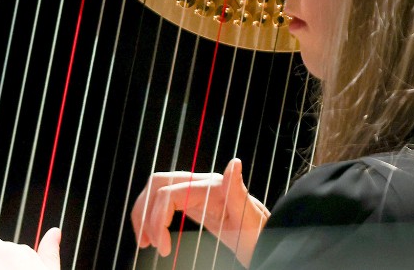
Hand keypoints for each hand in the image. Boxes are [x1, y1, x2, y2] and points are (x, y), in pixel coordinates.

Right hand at [131, 158, 268, 267]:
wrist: (270, 240)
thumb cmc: (260, 235)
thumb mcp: (251, 220)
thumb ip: (238, 192)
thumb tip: (234, 163)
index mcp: (212, 187)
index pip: (168, 194)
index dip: (157, 220)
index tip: (163, 249)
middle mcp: (202, 184)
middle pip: (157, 184)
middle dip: (145, 212)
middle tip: (147, 243)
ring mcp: (197, 191)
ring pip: (157, 191)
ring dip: (144, 213)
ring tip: (144, 242)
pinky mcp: (195, 202)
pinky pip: (165, 202)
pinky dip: (153, 215)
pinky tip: (153, 235)